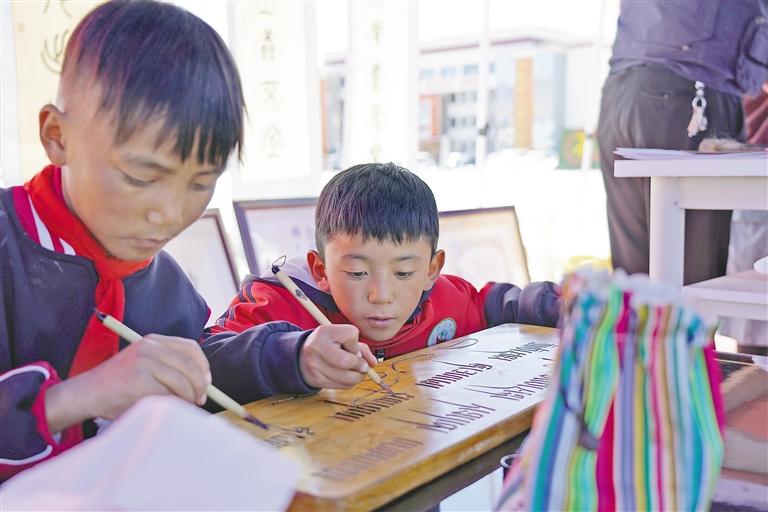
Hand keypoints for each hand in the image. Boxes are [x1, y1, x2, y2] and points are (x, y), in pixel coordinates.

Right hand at [45, 335, 210, 432]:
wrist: (87, 393)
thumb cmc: (119, 385)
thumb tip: (203, 381)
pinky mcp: (139, 381)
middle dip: (200, 385)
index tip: (207, 381)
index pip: (190, 348)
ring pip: (182, 382)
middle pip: (190, 365)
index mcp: (153, 341)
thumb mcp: (144, 364)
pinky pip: (168, 395)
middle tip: (200, 399)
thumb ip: (168, 366)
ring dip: (188, 397)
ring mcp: (144, 363)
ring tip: (185, 405)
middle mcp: (150, 348)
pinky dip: (174, 405)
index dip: (203, 366)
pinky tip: (169, 409)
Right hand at [299, 324, 377, 388]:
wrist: (301, 356)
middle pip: (347, 361)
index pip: (351, 334)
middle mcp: (317, 347)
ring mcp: (315, 365)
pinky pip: (342, 386)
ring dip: (357, 376)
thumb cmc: (328, 345)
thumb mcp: (341, 338)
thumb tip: (373, 364)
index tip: (353, 345)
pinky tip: (347, 376)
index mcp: (324, 332)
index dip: (356, 342)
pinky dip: (350, 383)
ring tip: (356, 371)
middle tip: (362, 366)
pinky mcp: (316, 379)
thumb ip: (360, 347)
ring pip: (346, 377)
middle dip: (360, 365)